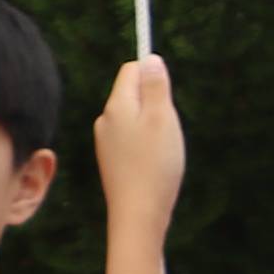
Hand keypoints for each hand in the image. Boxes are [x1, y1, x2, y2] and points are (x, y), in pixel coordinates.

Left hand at [94, 54, 184, 231]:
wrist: (138, 214)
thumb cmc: (154, 164)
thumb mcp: (163, 118)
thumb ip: (155, 86)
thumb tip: (150, 59)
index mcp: (116, 105)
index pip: (131, 70)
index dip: (153, 76)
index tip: (167, 99)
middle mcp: (105, 120)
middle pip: (132, 94)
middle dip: (155, 103)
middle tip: (168, 129)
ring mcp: (106, 142)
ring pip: (134, 118)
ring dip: (152, 126)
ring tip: (162, 151)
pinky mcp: (112, 160)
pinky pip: (132, 139)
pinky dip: (146, 145)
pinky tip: (154, 165)